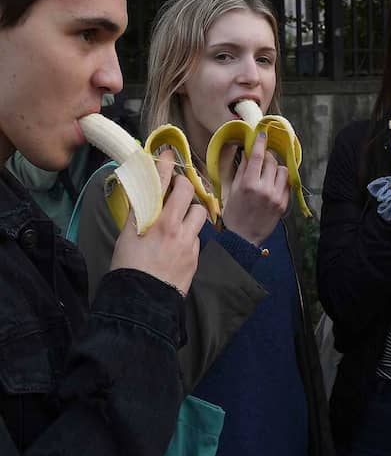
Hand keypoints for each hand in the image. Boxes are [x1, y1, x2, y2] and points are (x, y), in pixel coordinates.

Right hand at [110, 149, 207, 296]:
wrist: (143, 301)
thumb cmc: (128, 269)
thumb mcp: (127, 238)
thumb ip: (138, 216)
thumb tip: (143, 199)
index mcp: (155, 221)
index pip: (162, 184)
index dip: (166, 166)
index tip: (168, 154)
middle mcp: (174, 228)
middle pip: (188, 192)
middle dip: (185, 186)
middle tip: (177, 189)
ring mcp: (189, 242)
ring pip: (200, 214)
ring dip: (192, 211)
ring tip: (180, 218)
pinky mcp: (196, 255)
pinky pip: (198, 237)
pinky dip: (190, 235)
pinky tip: (179, 244)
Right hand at [220, 131, 289, 244]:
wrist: (243, 237)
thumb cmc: (235, 213)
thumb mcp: (233, 189)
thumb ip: (243, 169)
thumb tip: (248, 152)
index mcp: (248, 184)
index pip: (258, 157)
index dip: (260, 143)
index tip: (262, 134)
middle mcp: (264, 189)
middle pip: (271, 161)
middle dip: (266, 157)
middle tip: (260, 160)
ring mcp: (276, 197)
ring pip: (282, 170)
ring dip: (275, 168)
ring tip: (267, 174)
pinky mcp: (284, 204)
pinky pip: (287, 184)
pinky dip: (280, 180)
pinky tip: (272, 184)